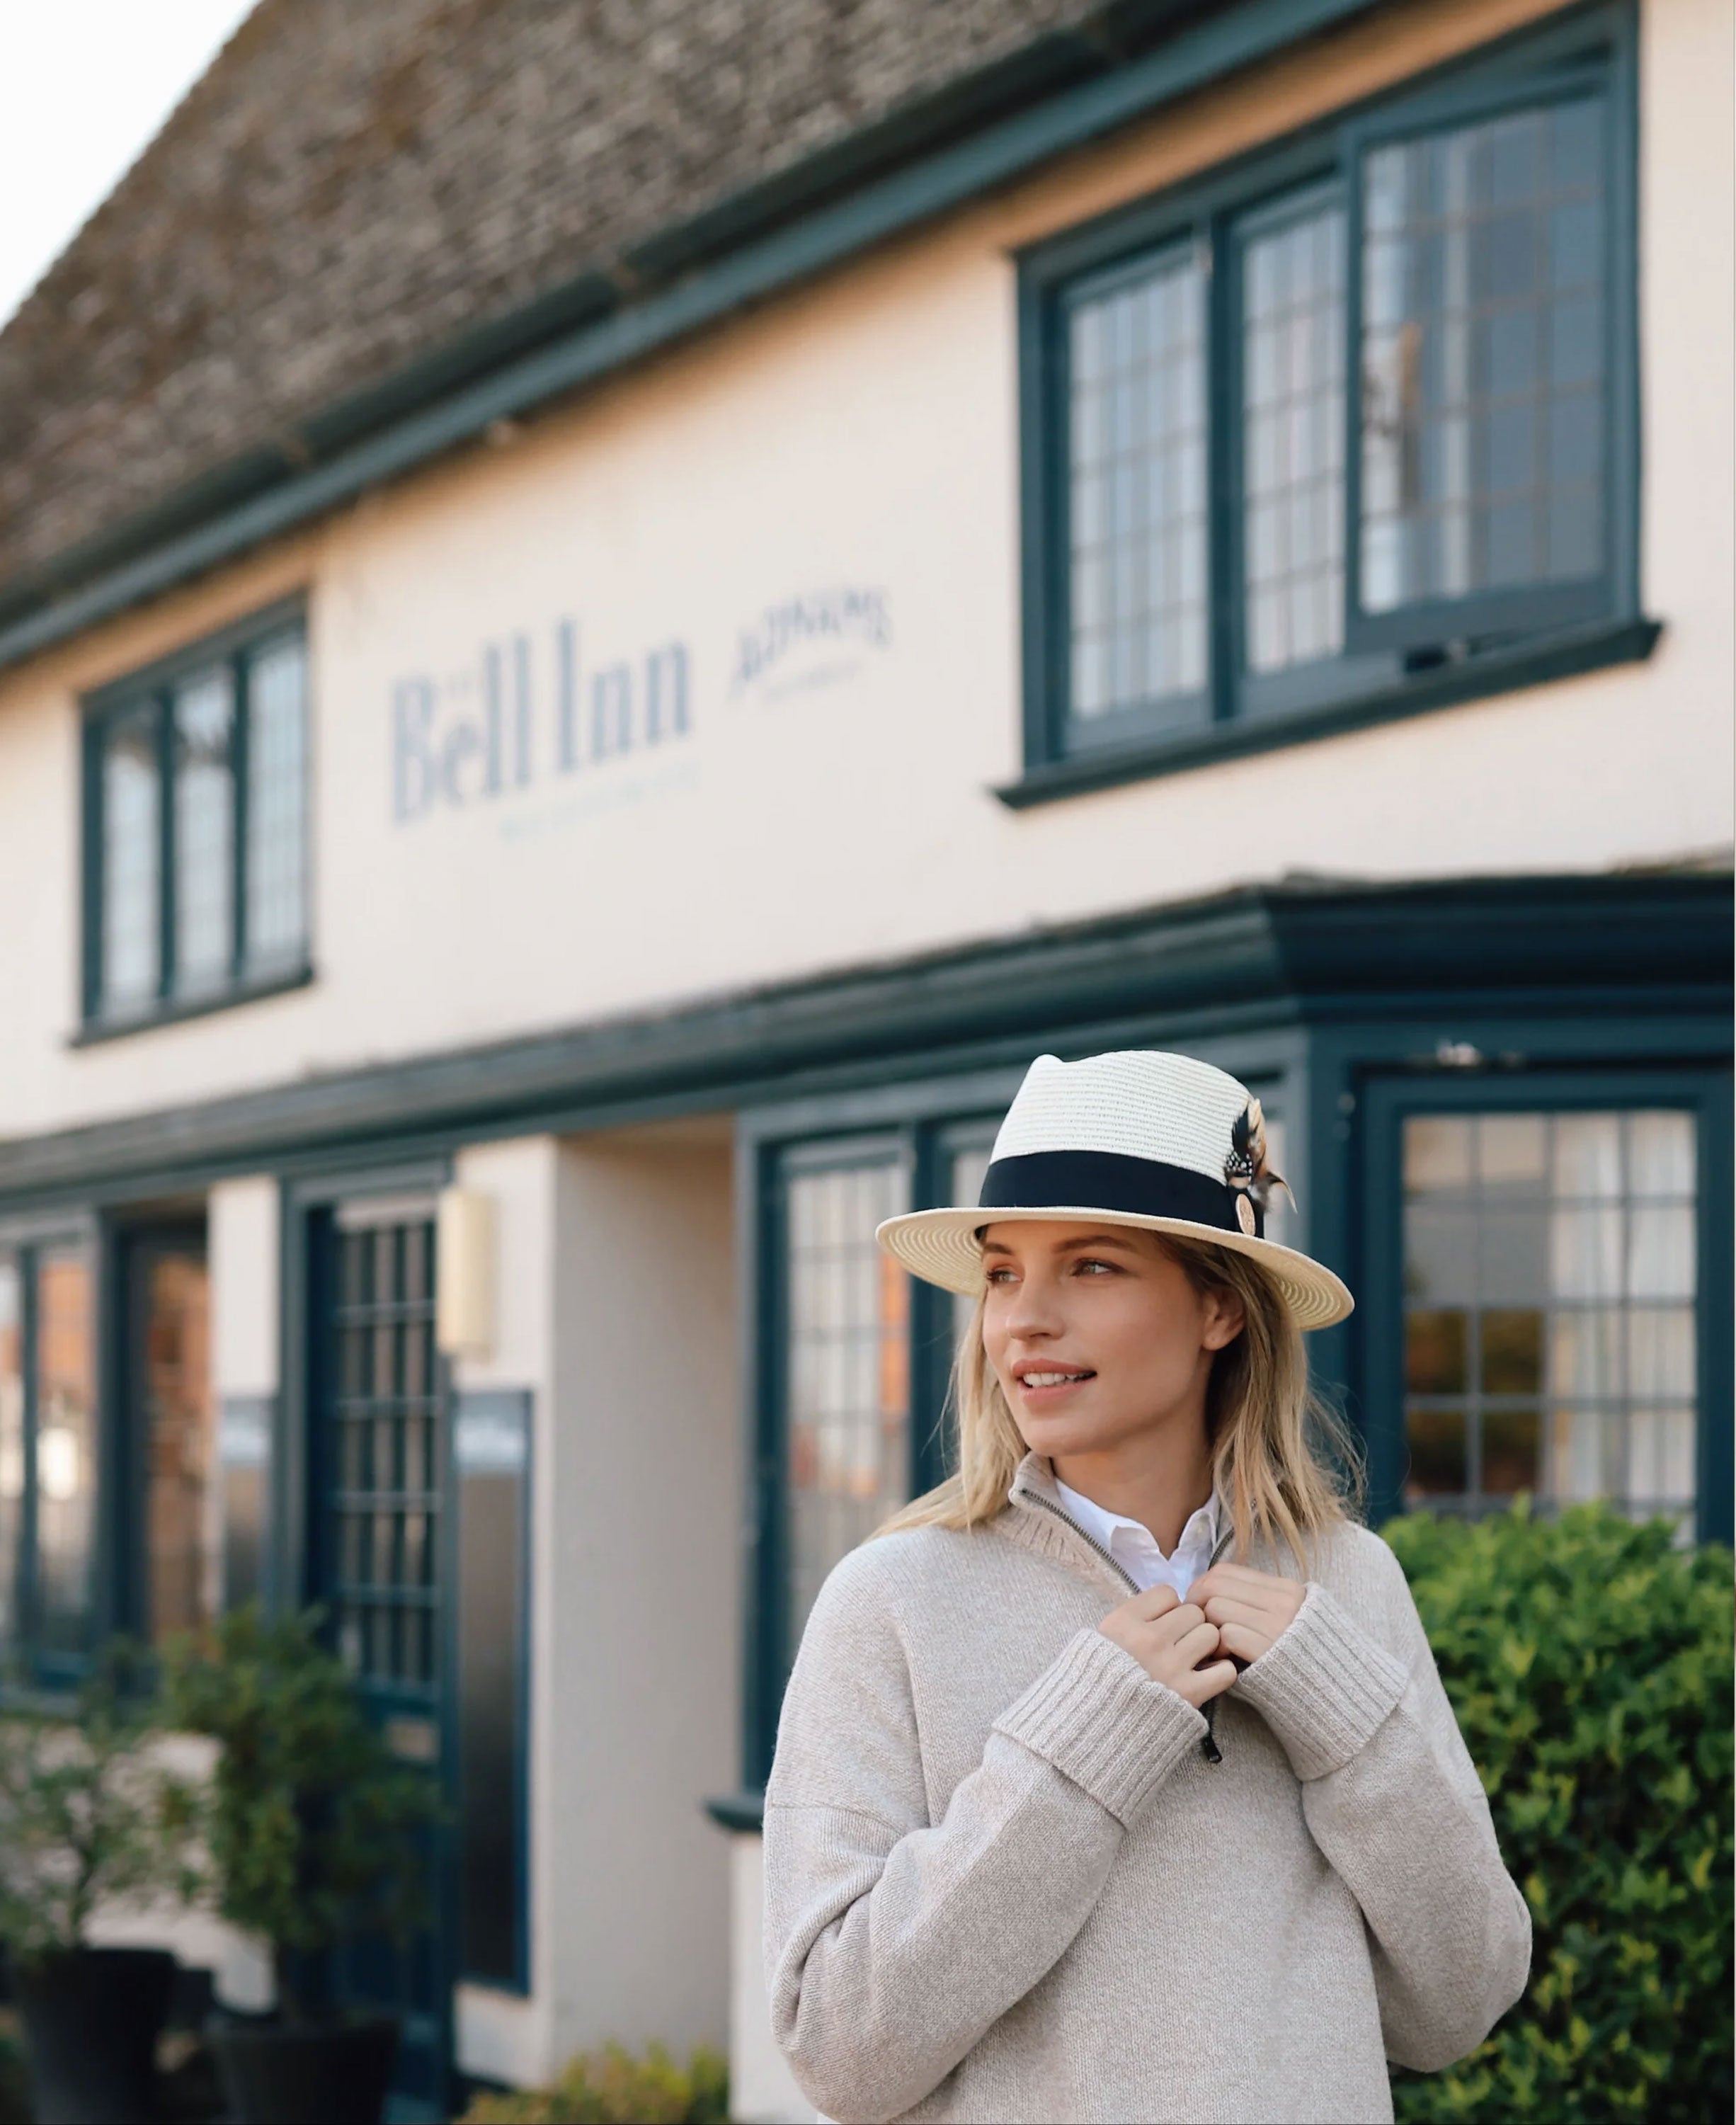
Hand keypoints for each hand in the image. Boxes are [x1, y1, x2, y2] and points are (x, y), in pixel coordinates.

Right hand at [1098, 1584, 1236, 1708]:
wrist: (1099, 1730)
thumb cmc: (1103, 1679)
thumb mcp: (1105, 1638)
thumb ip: (1135, 1617)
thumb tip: (1173, 1605)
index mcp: (1123, 1622)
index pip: (1167, 1593)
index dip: (1168, 1608)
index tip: (1161, 1625)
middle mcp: (1148, 1640)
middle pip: (1193, 1612)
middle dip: (1189, 1627)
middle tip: (1178, 1644)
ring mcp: (1170, 1667)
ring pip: (1211, 1635)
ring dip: (1205, 1647)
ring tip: (1190, 1660)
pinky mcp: (1189, 1694)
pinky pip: (1225, 1670)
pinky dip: (1220, 1673)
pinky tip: (1206, 1677)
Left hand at [1186, 1563, 1305, 1666]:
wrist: (1335, 1695)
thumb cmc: (1300, 1660)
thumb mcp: (1287, 1620)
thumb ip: (1256, 1603)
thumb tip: (1207, 1592)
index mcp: (1287, 1589)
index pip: (1226, 1571)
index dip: (1202, 1586)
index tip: (1198, 1607)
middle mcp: (1284, 1601)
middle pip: (1214, 1585)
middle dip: (1195, 1605)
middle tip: (1195, 1627)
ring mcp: (1279, 1624)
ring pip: (1215, 1607)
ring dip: (1207, 1628)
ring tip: (1215, 1646)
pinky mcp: (1270, 1649)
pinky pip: (1226, 1634)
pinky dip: (1217, 1647)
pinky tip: (1225, 1659)